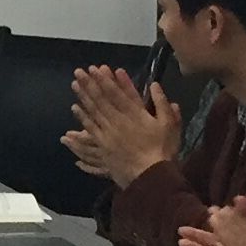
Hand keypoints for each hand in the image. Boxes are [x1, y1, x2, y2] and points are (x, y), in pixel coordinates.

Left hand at [61, 66, 182, 187]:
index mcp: (135, 114)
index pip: (118, 93)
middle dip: (90, 84)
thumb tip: (155, 85)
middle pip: (102, 100)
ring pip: (93, 112)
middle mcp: (119, 121)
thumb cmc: (162, 151)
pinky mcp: (103, 146)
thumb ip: (163, 104)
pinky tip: (76, 108)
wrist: (150, 177)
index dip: (106, 80)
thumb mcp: (170, 125)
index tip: (97, 68)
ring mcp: (109, 134)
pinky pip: (90, 129)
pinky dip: (82, 117)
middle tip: (79, 71)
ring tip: (74, 84)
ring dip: (83, 97)